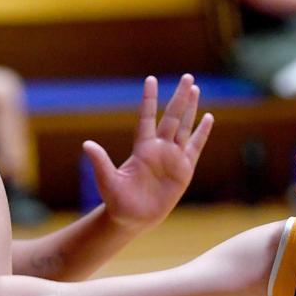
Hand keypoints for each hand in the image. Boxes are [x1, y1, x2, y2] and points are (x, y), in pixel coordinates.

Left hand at [83, 75, 213, 231]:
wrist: (133, 218)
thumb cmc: (118, 201)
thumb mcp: (108, 182)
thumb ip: (101, 162)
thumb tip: (86, 144)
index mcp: (142, 148)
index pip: (146, 118)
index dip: (149, 99)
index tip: (150, 79)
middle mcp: (159, 148)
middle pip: (172, 117)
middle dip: (179, 97)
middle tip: (187, 76)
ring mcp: (173, 157)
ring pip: (184, 127)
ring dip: (191, 108)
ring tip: (196, 89)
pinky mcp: (184, 169)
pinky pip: (195, 147)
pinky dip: (202, 132)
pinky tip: (208, 117)